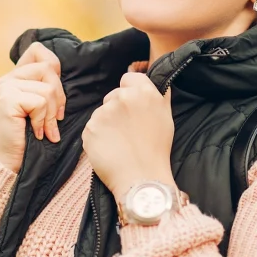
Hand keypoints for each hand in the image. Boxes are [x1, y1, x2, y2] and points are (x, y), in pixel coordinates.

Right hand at [0, 41, 65, 172]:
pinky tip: (35, 132)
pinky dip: (42, 121)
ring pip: (47, 88)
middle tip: (53, 118)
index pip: (38, 50)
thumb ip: (47, 85)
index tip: (53, 92)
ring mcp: (5, 87)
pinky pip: (40, 102)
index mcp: (15, 76)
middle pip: (48, 69)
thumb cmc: (30, 136)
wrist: (14, 162)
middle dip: (58, 97)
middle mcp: (7, 78)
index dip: (53, 66)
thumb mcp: (42, 106)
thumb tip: (60, 69)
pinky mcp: (7, 99)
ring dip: (50, 114)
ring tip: (43, 128)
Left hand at [84, 71, 176, 200]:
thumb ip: (157, 95)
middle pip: (112, 96)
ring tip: (120, 143)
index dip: (129, 90)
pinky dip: (98, 137)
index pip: (128, 78)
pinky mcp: (89, 128)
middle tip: (128, 130)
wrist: (141, 178)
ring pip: (101, 113)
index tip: (132, 106)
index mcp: (143, 92)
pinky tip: (110, 148)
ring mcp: (103, 113)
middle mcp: (121, 98)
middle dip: (117, 109)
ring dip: (107, 124)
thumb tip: (151, 80)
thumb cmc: (157, 150)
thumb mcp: (166, 116)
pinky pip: (92, 128)